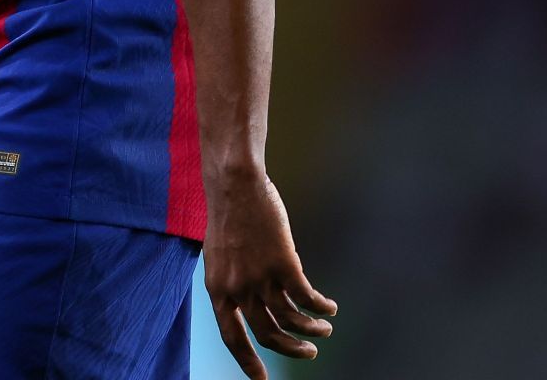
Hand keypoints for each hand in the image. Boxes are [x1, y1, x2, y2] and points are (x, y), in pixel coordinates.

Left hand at [202, 168, 337, 378]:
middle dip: (290, 350)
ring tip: (324, 331)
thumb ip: (234, 281)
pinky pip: (306, 297)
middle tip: (308, 355)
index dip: (247, 361)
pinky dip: (320, 306)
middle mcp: (237, 288)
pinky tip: (330, 307)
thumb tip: (258, 301)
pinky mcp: (283, 263)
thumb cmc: (229, 216)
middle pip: (267, 334)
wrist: (235, 184)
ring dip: (311, 330)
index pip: (231, 336)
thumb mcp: (220, 256)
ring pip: (290, 320)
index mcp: (217, 289)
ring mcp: (260, 277)